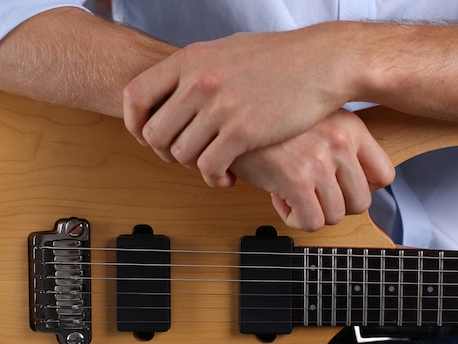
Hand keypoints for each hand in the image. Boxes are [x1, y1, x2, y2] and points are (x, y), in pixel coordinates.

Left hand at [123, 25, 359, 187]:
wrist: (323, 62)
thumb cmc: (280, 57)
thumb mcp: (228, 50)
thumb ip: (198, 69)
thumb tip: (176, 87)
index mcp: (191, 59)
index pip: (136, 95)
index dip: (135, 123)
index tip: (146, 137)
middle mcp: (199, 81)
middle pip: (154, 132)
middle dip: (166, 153)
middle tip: (186, 157)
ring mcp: (220, 106)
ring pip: (180, 153)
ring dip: (192, 167)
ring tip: (213, 166)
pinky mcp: (244, 130)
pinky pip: (208, 166)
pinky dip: (214, 178)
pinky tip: (228, 177)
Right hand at [230, 109, 394, 231]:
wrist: (229, 113)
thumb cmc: (266, 120)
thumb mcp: (312, 120)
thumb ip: (336, 144)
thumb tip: (349, 184)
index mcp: (350, 128)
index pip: (385, 176)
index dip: (362, 190)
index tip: (340, 189)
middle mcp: (340, 143)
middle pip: (361, 203)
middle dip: (333, 206)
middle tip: (310, 194)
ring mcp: (320, 161)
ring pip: (335, 216)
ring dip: (310, 212)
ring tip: (290, 193)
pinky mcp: (296, 179)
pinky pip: (311, 221)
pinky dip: (294, 219)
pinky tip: (279, 199)